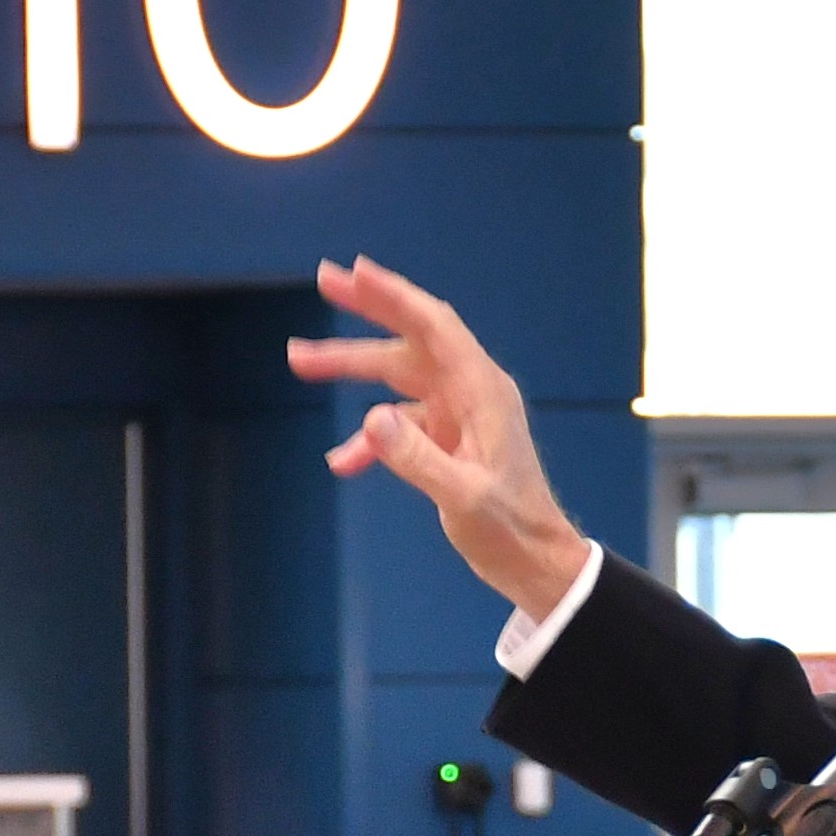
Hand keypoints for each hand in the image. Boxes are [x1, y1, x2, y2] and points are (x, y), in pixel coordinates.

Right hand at [294, 257, 594, 617]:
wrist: (536, 563)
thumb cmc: (509, 530)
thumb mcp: (462, 498)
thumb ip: (416, 459)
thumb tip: (372, 418)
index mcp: (483, 391)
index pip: (434, 326)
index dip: (394, 295)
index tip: (355, 272)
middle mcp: (472, 391)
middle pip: (411, 340)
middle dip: (365, 314)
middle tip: (324, 282)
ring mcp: (461, 413)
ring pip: (398, 378)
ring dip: (353, 370)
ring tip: (300, 363)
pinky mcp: (450, 438)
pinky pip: (402, 424)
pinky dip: (371, 438)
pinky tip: (342, 461)